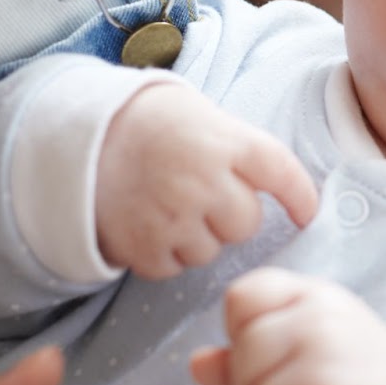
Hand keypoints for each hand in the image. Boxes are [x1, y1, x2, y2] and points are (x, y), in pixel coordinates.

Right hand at [96, 81, 318, 278]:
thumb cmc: (150, 123)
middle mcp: (205, 181)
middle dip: (232, 215)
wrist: (79, 135)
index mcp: (225, 142)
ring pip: (212, 250)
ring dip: (198, 236)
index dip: (300, 197)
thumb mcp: (203, 116)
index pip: (281, 173)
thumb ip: (241, 149)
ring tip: (169, 204)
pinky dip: (165, 253)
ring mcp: (174, 217)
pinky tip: (149, 222)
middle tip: (203, 193)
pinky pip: (175, 268)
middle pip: (247, 224)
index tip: (307, 213)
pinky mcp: (144, 247)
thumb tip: (281, 186)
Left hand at [190, 268, 385, 384]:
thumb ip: (247, 346)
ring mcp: (329, 368)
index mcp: (313, 294)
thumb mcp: (306, 336)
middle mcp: (321, 323)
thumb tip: (196, 365)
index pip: (241, 298)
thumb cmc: (351, 366)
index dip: (243, 329)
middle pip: (243, 357)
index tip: (273, 347)